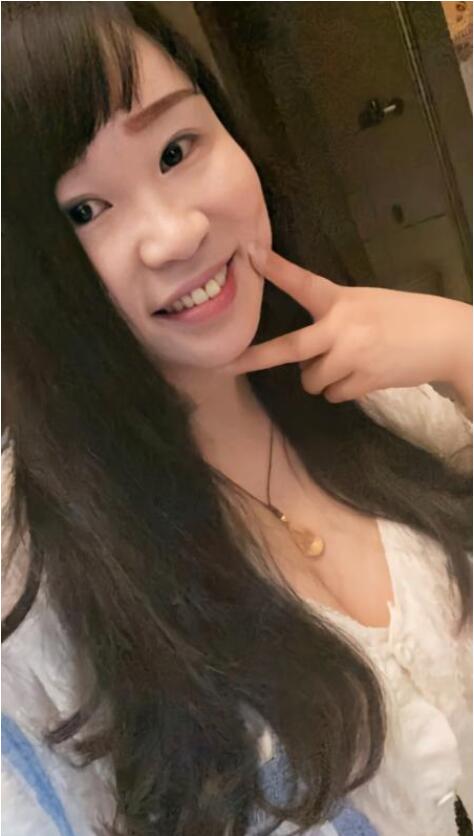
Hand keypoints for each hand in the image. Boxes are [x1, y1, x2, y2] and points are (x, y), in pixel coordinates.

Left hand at [226, 246, 468, 403]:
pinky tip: (363, 374)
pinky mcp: (364, 381)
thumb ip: (335, 318)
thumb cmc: (405, 317)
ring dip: (320, 378)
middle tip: (226, 366)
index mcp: (341, 299)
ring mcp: (352, 357)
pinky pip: (333, 395)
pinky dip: (341, 390)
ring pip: (310, 381)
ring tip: (346, 364)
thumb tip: (307, 355)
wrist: (448, 338)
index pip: (302, 282)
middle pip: (289, 349)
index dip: (275, 268)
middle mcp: (341, 327)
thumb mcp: (367, 304)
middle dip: (255, 359)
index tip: (249, 254)